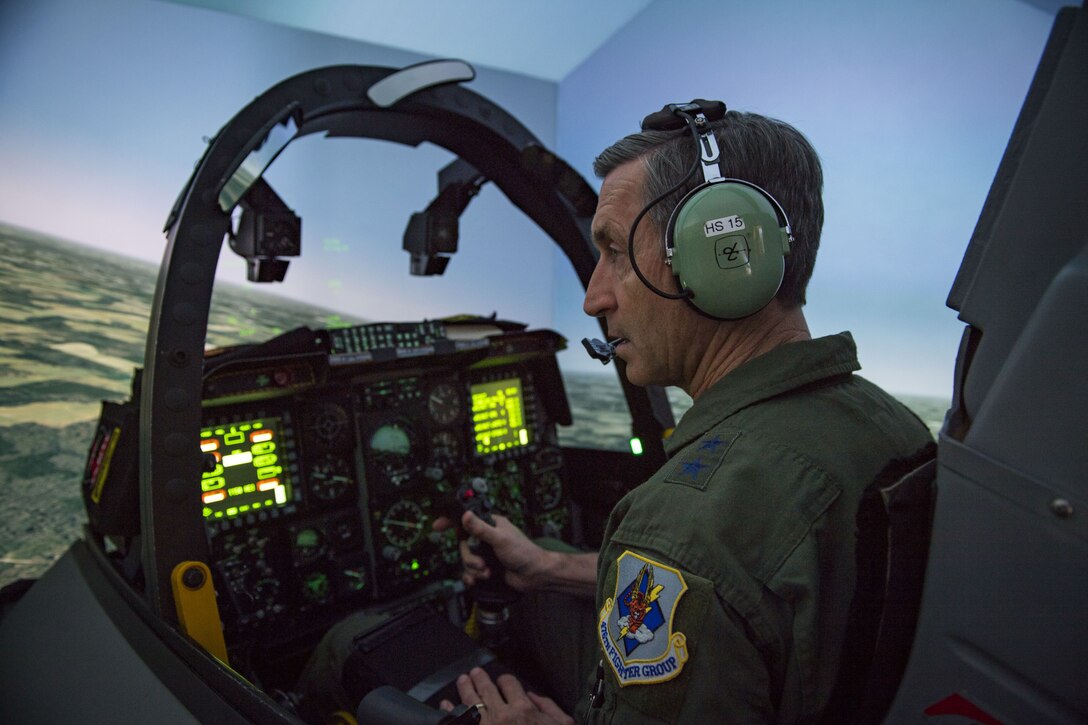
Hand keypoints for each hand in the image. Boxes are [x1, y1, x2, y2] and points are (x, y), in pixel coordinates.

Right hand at [434, 511, 552, 592]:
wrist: (534, 576)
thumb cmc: (524, 553)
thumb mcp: (500, 539)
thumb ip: (481, 529)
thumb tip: (465, 515)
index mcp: (491, 525)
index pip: (467, 519)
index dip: (451, 522)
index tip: (438, 525)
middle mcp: (487, 538)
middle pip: (463, 545)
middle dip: (470, 557)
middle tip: (481, 563)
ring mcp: (486, 553)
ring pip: (466, 559)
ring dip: (474, 568)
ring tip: (487, 572)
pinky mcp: (486, 567)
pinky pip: (470, 572)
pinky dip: (472, 576)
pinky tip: (477, 579)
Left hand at [439, 667, 572, 724]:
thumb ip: (549, 707)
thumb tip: (532, 696)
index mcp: (523, 709)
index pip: (509, 683)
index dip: (505, 681)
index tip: (503, 683)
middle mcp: (502, 716)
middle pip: (486, 689)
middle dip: (480, 679)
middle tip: (474, 673)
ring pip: (470, 702)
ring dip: (465, 688)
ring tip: (462, 681)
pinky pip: (460, 721)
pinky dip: (450, 712)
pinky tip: (445, 706)